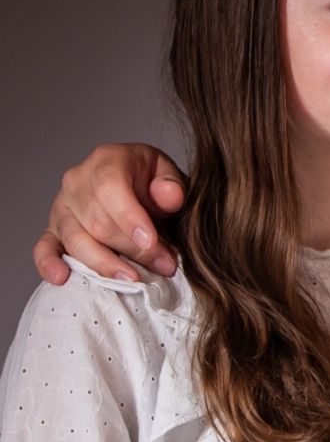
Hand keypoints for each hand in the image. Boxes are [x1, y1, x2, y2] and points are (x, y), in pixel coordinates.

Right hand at [35, 144, 184, 286]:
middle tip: (164, 265)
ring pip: (76, 240)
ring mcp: (61, 208)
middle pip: (97, 222)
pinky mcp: (53, 231)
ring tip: (132, 280)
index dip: (129, 217)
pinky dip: (49, 264)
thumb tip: (170, 196)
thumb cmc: (153, 182)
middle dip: (133, 249)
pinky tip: (62, 278)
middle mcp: (77, 182)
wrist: (137, 187)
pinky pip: (44, 248)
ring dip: (105, 264)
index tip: (151, 243)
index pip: (110, 187)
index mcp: (106, 161)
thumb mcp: (169, 175)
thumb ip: (172, 184)